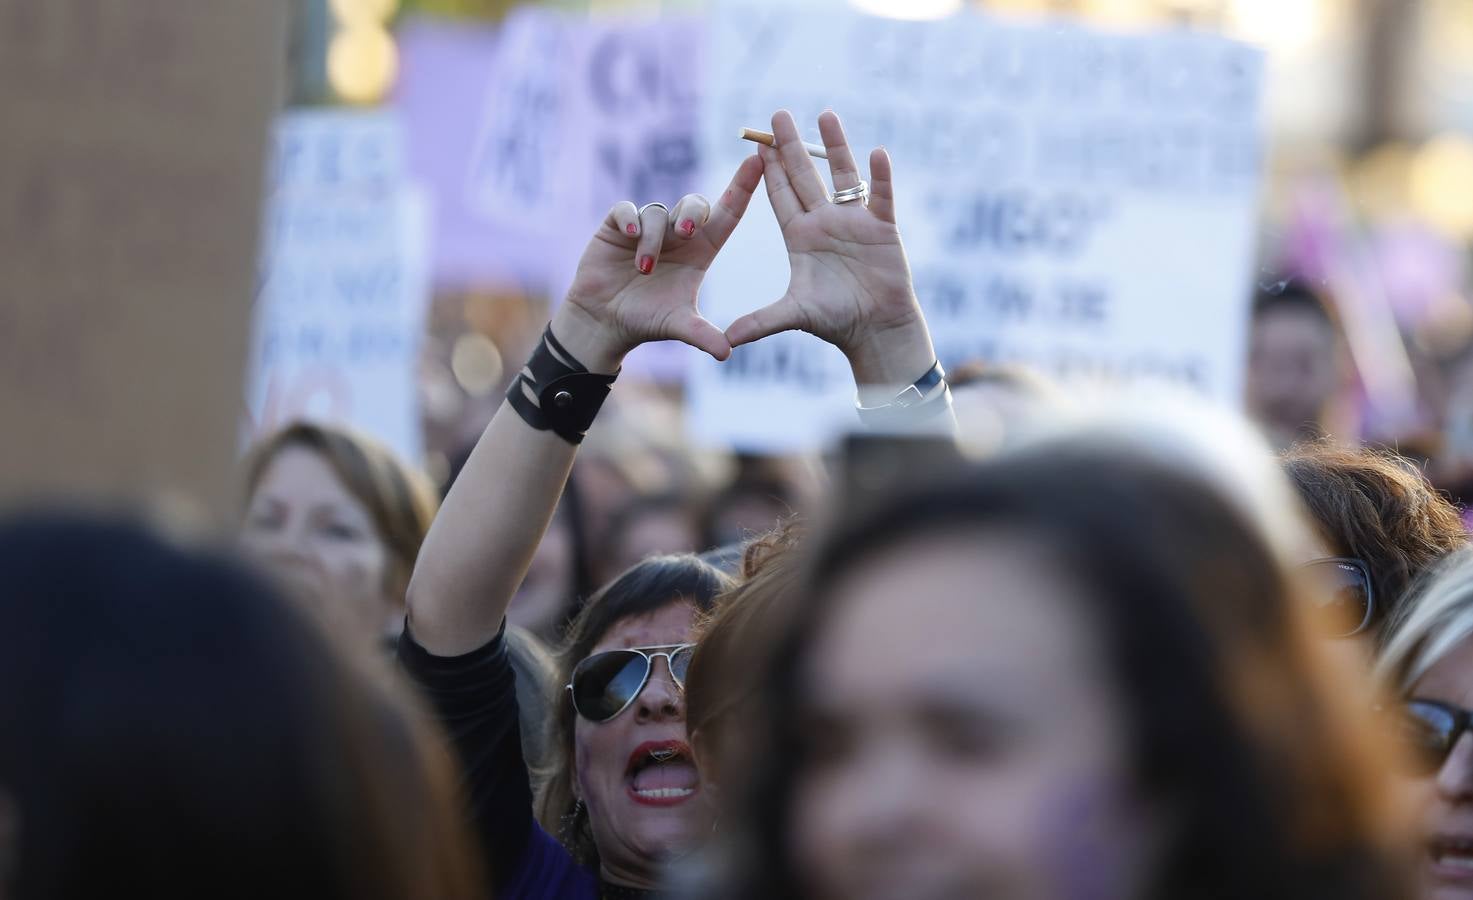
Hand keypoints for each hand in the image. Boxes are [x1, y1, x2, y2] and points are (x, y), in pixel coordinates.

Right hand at [554, 156, 763, 371]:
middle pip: (696, 204)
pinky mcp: (618, 226)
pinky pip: (627, 209)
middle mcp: (678, 234)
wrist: (605, 322)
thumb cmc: (647, 320)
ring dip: (654, 238)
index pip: (728, 214)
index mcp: (702, 251)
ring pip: (658, 212)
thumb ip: (702, 335)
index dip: (742, 188)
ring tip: (644, 269)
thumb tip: (726, 353)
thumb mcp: (678, 326)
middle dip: (693, 212)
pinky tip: (629, 236)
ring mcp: (648, 227)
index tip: (757, 162)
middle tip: (686, 233)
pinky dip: (630, 220)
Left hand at [725, 110, 935, 388]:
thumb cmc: (836, 321)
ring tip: (824, 114)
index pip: (780, 195)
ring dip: (834, 146)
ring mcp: (854, 221)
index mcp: (800, 236)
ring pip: (842, 175)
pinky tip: (876, 153)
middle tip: (777, 115)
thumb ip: (760, 322)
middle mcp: (825, 222)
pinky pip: (880, 195)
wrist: (875, 329)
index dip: (768, 169)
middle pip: (805, 176)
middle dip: (791, 146)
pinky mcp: (882, 227)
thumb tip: (727, 340)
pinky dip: (879, 176)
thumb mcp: (794, 315)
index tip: (756, 142)